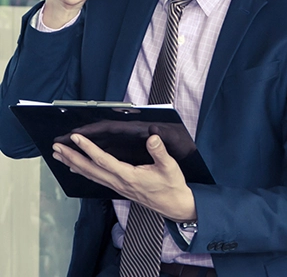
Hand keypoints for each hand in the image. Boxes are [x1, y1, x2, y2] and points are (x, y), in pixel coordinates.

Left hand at [52, 133, 196, 221]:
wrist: (174, 205)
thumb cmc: (171, 186)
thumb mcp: (169, 167)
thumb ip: (159, 152)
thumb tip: (152, 137)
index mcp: (129, 176)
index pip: (103, 160)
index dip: (88, 148)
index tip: (76, 138)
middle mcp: (119, 183)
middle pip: (90, 170)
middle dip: (71, 158)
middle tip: (57, 148)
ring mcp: (118, 187)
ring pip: (91, 176)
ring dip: (74, 165)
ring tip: (60, 157)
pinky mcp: (120, 188)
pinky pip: (97, 180)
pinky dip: (84, 172)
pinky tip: (78, 169)